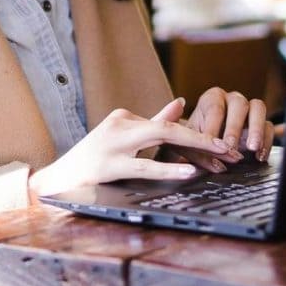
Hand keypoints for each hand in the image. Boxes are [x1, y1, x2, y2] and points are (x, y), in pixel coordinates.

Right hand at [28, 98, 229, 200]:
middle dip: (203, 138)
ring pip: (160, 137)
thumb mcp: (122, 140)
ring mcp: (112, 143)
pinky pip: (144, 165)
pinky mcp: (107, 165)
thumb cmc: (91, 161)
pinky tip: (189, 171)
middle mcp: (120, 124)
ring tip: (218, 156)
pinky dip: (168, 167)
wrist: (55, 181)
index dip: (198, 137)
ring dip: (194, 147)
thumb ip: (151, 122)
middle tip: (230, 150)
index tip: (223, 146)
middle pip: (169, 127)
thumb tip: (180, 104)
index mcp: (124, 118)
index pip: (168, 125)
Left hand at [167, 88, 274, 173]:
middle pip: (238, 104)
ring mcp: (249, 110)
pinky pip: (269, 126)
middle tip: (230, 147)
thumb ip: (192, 147)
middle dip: (234, 127)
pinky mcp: (262, 125)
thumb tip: (204, 154)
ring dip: (256, 128)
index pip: (214, 107)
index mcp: (211, 98)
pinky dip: (267, 141)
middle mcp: (232, 100)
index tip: (210, 142)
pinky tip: (259, 157)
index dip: (213, 125)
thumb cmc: (193, 142)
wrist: (207, 149)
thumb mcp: (186, 143)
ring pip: (258, 108)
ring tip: (252, 148)